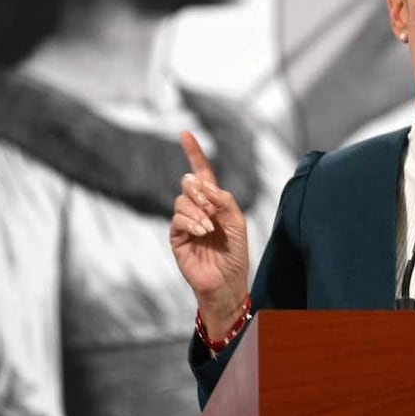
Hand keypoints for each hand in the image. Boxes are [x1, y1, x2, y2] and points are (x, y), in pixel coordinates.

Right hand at [170, 131, 249, 333]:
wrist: (228, 282)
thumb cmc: (235, 253)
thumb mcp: (237, 222)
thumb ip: (224, 200)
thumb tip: (203, 184)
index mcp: (214, 202)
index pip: (202, 173)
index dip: (194, 153)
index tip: (185, 133)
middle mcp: (197, 209)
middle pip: (188, 184)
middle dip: (199, 191)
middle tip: (212, 208)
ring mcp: (185, 223)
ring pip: (181, 201)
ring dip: (197, 210)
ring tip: (209, 227)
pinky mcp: (177, 238)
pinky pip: (177, 220)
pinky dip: (191, 222)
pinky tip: (203, 232)